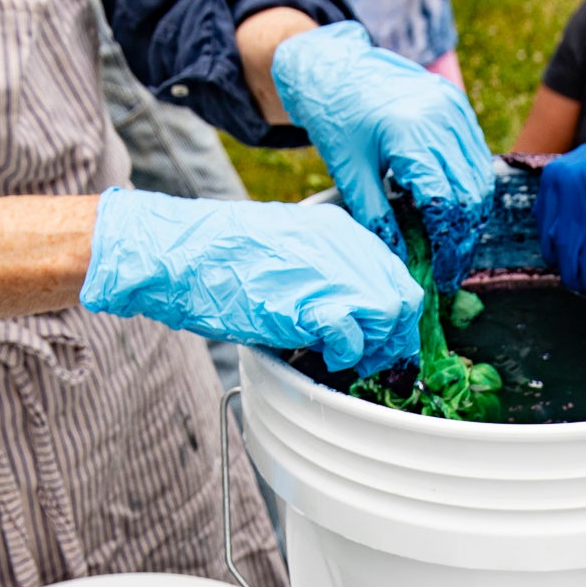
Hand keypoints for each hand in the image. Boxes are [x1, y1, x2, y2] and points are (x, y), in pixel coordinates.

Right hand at [79, 187, 420, 375]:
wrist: (181, 253)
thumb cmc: (221, 257)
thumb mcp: (286, 247)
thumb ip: (324, 269)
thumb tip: (347, 310)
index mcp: (339, 229)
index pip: (394, 272)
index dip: (393, 313)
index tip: (379, 335)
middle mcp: (343, 246)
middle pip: (403, 296)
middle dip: (394, 334)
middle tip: (370, 356)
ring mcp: (331, 272)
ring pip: (389, 315)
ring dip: (373, 346)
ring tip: (345, 357)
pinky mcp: (311, 303)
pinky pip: (355, 337)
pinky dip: (347, 354)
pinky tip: (325, 356)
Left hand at [272, 20, 492, 293]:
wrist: (334, 65)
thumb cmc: (336, 118)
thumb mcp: (349, 173)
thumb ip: (376, 218)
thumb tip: (400, 260)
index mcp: (409, 134)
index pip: (445, 204)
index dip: (448, 245)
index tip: (442, 274)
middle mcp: (440, 118)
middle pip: (471, 194)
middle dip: (464, 238)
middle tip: (451, 268)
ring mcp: (453, 108)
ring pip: (481, 178)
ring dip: (473, 216)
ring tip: (456, 245)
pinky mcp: (457, 105)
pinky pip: (477, 157)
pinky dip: (473, 188)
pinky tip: (457, 212)